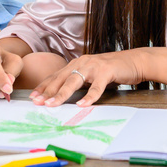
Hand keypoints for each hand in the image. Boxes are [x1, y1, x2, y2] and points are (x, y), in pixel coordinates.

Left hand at [30, 49, 146, 106]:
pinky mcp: (107, 71)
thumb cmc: (112, 70)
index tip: (32, 97)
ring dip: (62, 94)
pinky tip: (82, 105)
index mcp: (77, 63)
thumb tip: (63, 95)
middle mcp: (82, 62)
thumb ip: (79, 81)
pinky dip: (89, 96)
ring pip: (74, 81)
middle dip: (47, 91)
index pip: (56, 76)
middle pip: (61, 78)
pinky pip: (96, 86)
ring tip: (52, 104)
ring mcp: (94, 66)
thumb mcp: (91, 74)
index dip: (43, 86)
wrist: (134, 61)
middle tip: (37, 102)